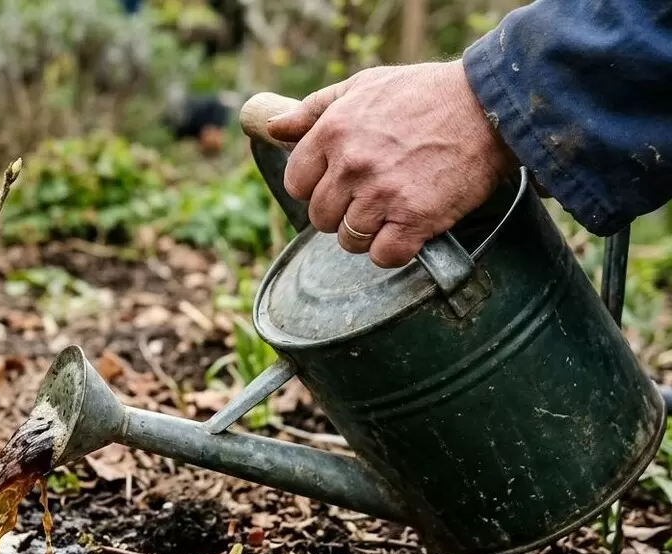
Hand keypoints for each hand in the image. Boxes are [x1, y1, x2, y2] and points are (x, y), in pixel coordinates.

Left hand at [266, 60, 516, 267]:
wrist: (489, 108)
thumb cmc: (425, 94)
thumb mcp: (364, 86)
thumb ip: (313, 108)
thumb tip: (273, 128)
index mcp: (333, 132)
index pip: (296, 183)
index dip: (314, 187)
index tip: (338, 183)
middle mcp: (352, 166)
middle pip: (320, 217)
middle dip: (341, 212)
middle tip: (371, 197)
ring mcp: (382, 195)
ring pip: (349, 240)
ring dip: (367, 234)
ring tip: (391, 211)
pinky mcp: (415, 219)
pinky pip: (384, 256)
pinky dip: (394, 251)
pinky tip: (407, 231)